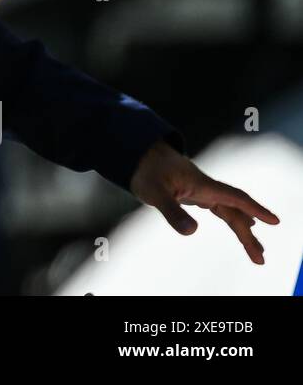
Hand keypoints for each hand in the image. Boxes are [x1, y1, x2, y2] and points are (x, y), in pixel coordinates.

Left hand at [129, 140, 279, 264]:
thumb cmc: (145, 171)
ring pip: (229, 211)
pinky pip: (220, 207)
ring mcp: (202, 190)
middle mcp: (206, 187)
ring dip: (243, 229)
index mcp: (202, 185)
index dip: (255, 209)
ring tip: (256, 251)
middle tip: (260, 258)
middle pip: (234, 211)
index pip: (235, 198)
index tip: (274, 221)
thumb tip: (192, 232)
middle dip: (248, 235)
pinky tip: (241, 225)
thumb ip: (172, 212)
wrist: (137, 153)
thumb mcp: (154, 193)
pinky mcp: (195, 192)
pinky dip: (232, 217)